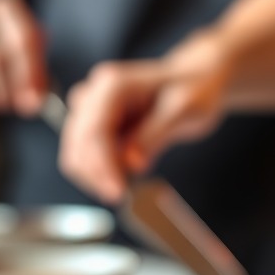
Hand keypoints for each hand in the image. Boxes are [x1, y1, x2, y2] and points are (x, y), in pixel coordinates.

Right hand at [0, 0, 47, 114]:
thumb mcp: (23, 48)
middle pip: (0, 56)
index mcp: (6, 3)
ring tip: (7, 100)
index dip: (32, 71)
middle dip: (15, 85)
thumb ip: (36, 73)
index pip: (24, 38)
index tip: (37, 98)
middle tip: (25, 106)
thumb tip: (36, 101)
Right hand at [58, 35, 229, 203]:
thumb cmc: (195, 89)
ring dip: (95, 175)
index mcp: (114, 85)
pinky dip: (100, 170)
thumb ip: (156, 134)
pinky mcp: (97, 122)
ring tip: (126, 188)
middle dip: (97, 174)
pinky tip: (122, 178)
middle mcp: (96, 92)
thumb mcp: (184, 109)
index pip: (94, 131)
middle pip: (78, 143)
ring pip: (76, 152)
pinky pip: (86, 154)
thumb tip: (132, 162)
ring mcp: (93, 107)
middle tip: (123, 196)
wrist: (198, 78)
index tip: (118, 192)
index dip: (102, 165)